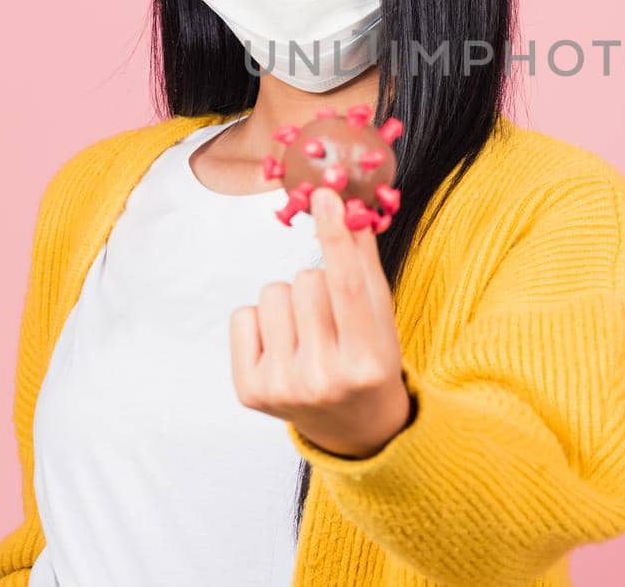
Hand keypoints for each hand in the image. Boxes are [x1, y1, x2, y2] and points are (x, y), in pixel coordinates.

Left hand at [229, 186, 413, 457]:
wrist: (353, 427)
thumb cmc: (370, 361)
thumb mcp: (381, 318)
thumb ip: (364, 263)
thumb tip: (346, 204)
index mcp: (367, 361)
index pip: (347, 286)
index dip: (336, 236)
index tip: (326, 197)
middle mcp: (324, 378)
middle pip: (305, 280)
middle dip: (317, 283)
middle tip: (330, 317)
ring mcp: (283, 388)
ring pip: (272, 293)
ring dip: (289, 301)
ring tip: (306, 331)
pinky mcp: (249, 392)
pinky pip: (243, 314)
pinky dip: (260, 322)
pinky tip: (281, 346)